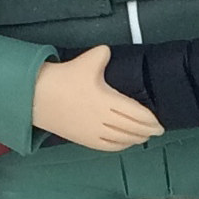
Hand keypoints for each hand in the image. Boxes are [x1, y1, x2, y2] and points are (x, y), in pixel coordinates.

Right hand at [33, 45, 164, 150]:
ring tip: (145, 136)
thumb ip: (103, 55)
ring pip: (121, 139)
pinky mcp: (84, 139)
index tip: (159, 123)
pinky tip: (126, 143)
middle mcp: (103, 119)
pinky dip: (121, 146)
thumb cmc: (65, 78)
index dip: (150, 120)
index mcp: (107, 100)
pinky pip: (108, 147)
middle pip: (131, 129)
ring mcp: (93, 132)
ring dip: (136, 139)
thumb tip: (108, 52)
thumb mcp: (86, 61)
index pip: (136, 114)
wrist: (38, 96)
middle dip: (147, 131)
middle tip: (157, 130)